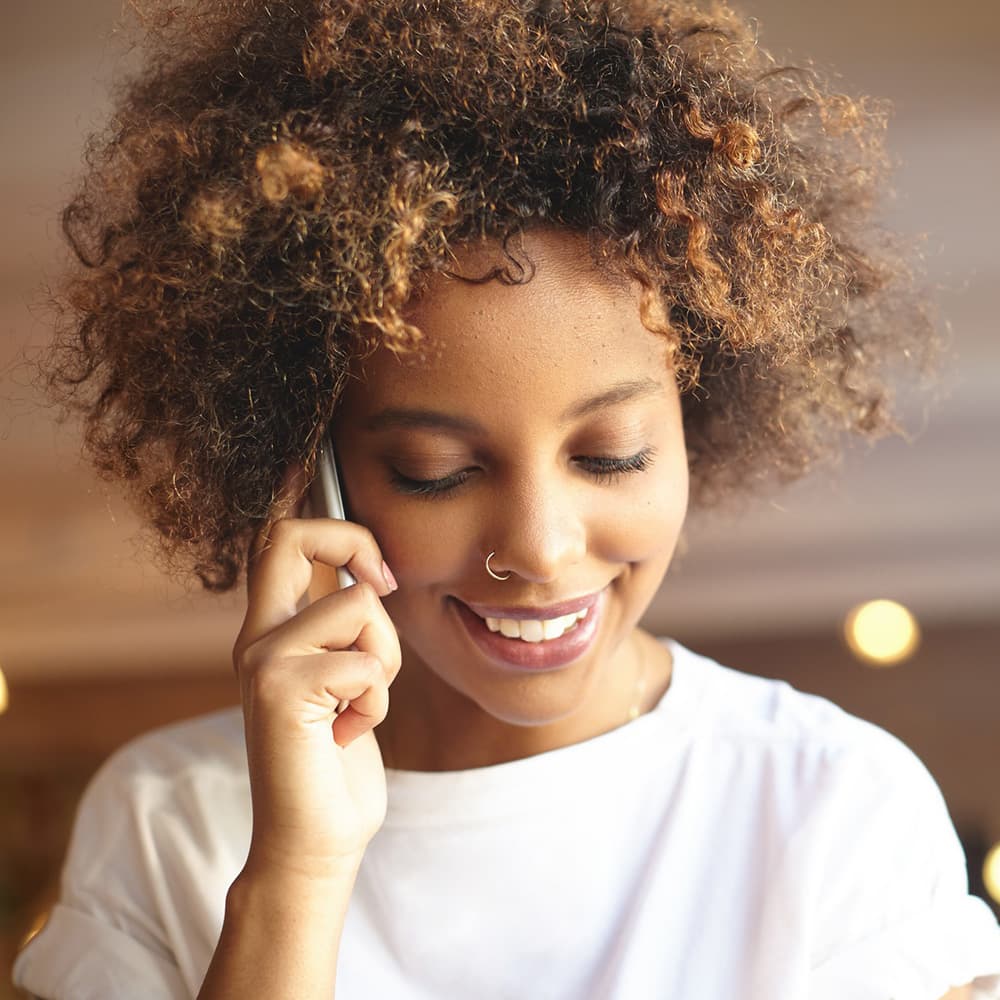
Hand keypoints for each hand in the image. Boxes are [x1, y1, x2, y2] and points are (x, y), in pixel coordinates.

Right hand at [232, 514, 400, 878]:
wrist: (315, 836)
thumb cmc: (337, 756)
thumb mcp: (345, 679)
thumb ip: (342, 629)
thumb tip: (368, 577)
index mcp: (273, 629)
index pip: (275, 540)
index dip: (300, 496)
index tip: (327, 479)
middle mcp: (256, 636)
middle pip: (292, 535)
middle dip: (351, 539)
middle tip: (382, 583)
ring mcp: (262, 661)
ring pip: (356, 606)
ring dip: (386, 658)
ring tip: (364, 704)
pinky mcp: (278, 692)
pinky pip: (365, 660)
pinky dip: (379, 699)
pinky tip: (353, 732)